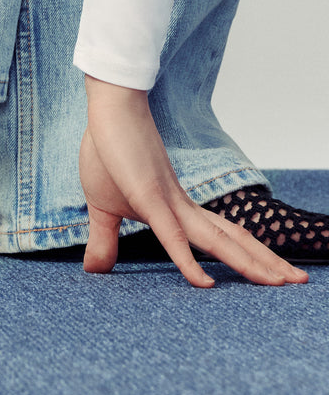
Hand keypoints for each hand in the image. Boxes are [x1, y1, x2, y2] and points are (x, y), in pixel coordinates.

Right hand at [79, 75, 307, 287]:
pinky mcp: (148, 197)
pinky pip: (171, 236)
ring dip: (250, 263)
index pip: (221, 236)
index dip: (249, 254)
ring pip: (217, 240)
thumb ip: (104, 240)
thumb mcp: (102, 208)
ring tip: (281, 283)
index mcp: (176, 209)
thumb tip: (94, 270)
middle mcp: (182, 207)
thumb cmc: (107, 153)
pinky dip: (188, 262)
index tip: (274, 274)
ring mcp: (167, 202)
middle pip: (233, 239)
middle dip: (267, 262)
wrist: (110, 109)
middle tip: (301, 282)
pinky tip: (204, 284)